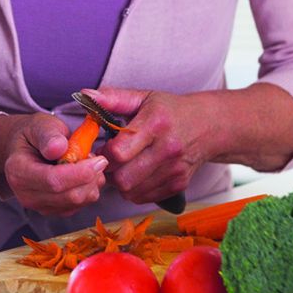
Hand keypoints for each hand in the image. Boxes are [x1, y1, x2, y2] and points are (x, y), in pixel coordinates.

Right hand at [0, 112, 108, 215]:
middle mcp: (26, 194)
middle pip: (70, 195)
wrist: (25, 149)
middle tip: (94, 157)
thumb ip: (49, 135)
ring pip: (78, 202)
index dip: (80, 173)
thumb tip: (59, 148)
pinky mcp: (54, 211)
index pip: (53, 180)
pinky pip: (80, 206)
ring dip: (92, 183)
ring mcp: (40, 207)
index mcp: (18, 171)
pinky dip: (88, 190)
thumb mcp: (39, 125)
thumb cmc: (33, 135)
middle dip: (90, 178)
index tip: (98, 159)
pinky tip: (82, 175)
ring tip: (86, 163)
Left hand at [91, 87, 211, 204]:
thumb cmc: (169, 110)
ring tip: (120, 166)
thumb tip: (85, 95)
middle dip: (109, 171)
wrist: (208, 127)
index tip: (101, 147)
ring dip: (119, 182)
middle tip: (107, 160)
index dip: (103, 152)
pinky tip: (134, 174)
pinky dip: (133, 190)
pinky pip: (144, 198)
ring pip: (132, 191)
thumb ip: (112, 97)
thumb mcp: (142, 97)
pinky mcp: (179, 185)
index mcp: (155, 124)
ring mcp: (175, 170)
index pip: (119, 151)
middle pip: (124, 177)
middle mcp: (168, 150)